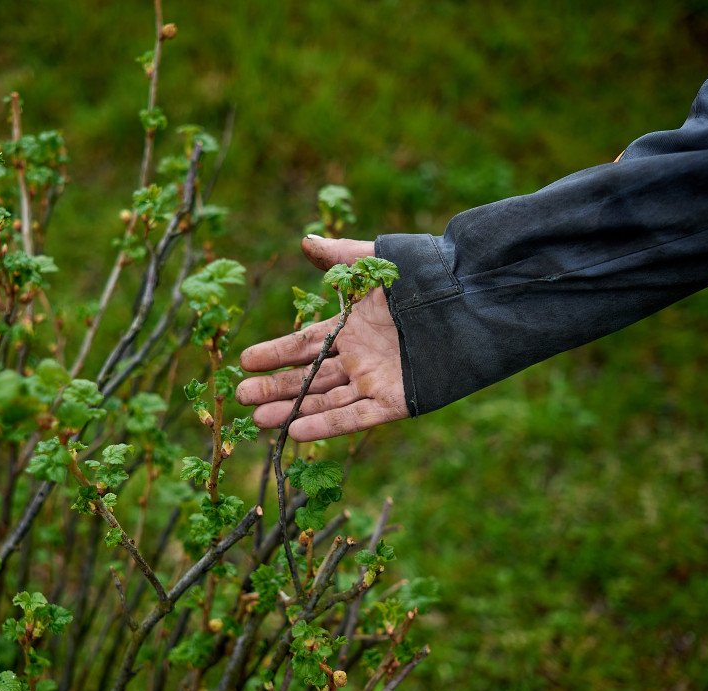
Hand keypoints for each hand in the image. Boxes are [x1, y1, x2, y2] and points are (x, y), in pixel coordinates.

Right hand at [236, 236, 408, 441]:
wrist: (466, 302)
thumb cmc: (422, 279)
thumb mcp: (374, 264)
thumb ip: (339, 257)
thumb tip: (305, 240)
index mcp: (351, 328)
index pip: (303, 344)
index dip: (274, 353)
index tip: (245, 361)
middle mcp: (358, 358)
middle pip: (307, 377)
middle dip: (274, 388)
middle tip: (240, 396)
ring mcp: (375, 380)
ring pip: (324, 400)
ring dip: (292, 411)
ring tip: (257, 420)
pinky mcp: (395, 401)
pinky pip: (356, 417)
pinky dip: (327, 426)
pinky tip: (296, 432)